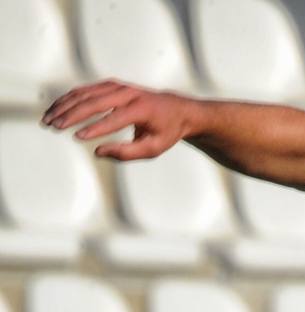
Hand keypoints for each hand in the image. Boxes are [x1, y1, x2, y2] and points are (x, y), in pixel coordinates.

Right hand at [43, 80, 197, 160]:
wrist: (176, 109)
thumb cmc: (166, 131)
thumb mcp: (154, 148)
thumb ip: (128, 153)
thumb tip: (98, 152)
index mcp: (143, 108)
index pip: (115, 118)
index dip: (96, 129)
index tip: (77, 138)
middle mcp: (129, 93)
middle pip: (95, 102)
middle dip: (72, 115)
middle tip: (54, 127)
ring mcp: (118, 86)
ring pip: (85, 93)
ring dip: (64, 106)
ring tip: (48, 120)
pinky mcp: (110, 85)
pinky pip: (85, 90)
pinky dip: (68, 99)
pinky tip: (55, 110)